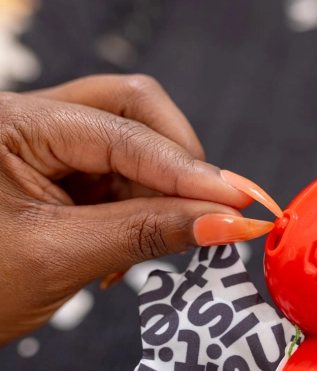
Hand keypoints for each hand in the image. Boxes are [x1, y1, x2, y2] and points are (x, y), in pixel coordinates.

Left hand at [0, 74, 278, 343]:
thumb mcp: (59, 258)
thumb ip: (146, 233)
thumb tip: (225, 222)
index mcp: (12, 123)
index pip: (122, 132)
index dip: (188, 172)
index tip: (240, 201)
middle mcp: (33, 120)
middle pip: (134, 112)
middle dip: (180, 164)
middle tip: (213, 210)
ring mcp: (50, 144)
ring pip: (137, 146)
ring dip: (165, 193)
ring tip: (162, 241)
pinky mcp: (66, 171)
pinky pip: (126, 175)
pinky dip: (146, 207)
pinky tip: (137, 242)